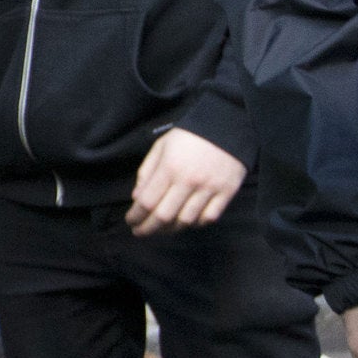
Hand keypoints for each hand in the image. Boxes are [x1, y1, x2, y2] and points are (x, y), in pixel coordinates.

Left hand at [126, 127, 245, 235]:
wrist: (227, 125)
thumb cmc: (190, 136)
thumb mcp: (161, 146)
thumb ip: (147, 172)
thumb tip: (137, 198)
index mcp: (169, 167)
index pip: (147, 201)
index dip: (136, 216)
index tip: (131, 221)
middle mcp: (189, 181)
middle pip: (164, 216)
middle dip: (148, 228)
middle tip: (141, 232)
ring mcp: (209, 188)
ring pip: (186, 221)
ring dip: (170, 229)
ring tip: (162, 229)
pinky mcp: (227, 192)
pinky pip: (209, 217)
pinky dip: (196, 224)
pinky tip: (186, 221)